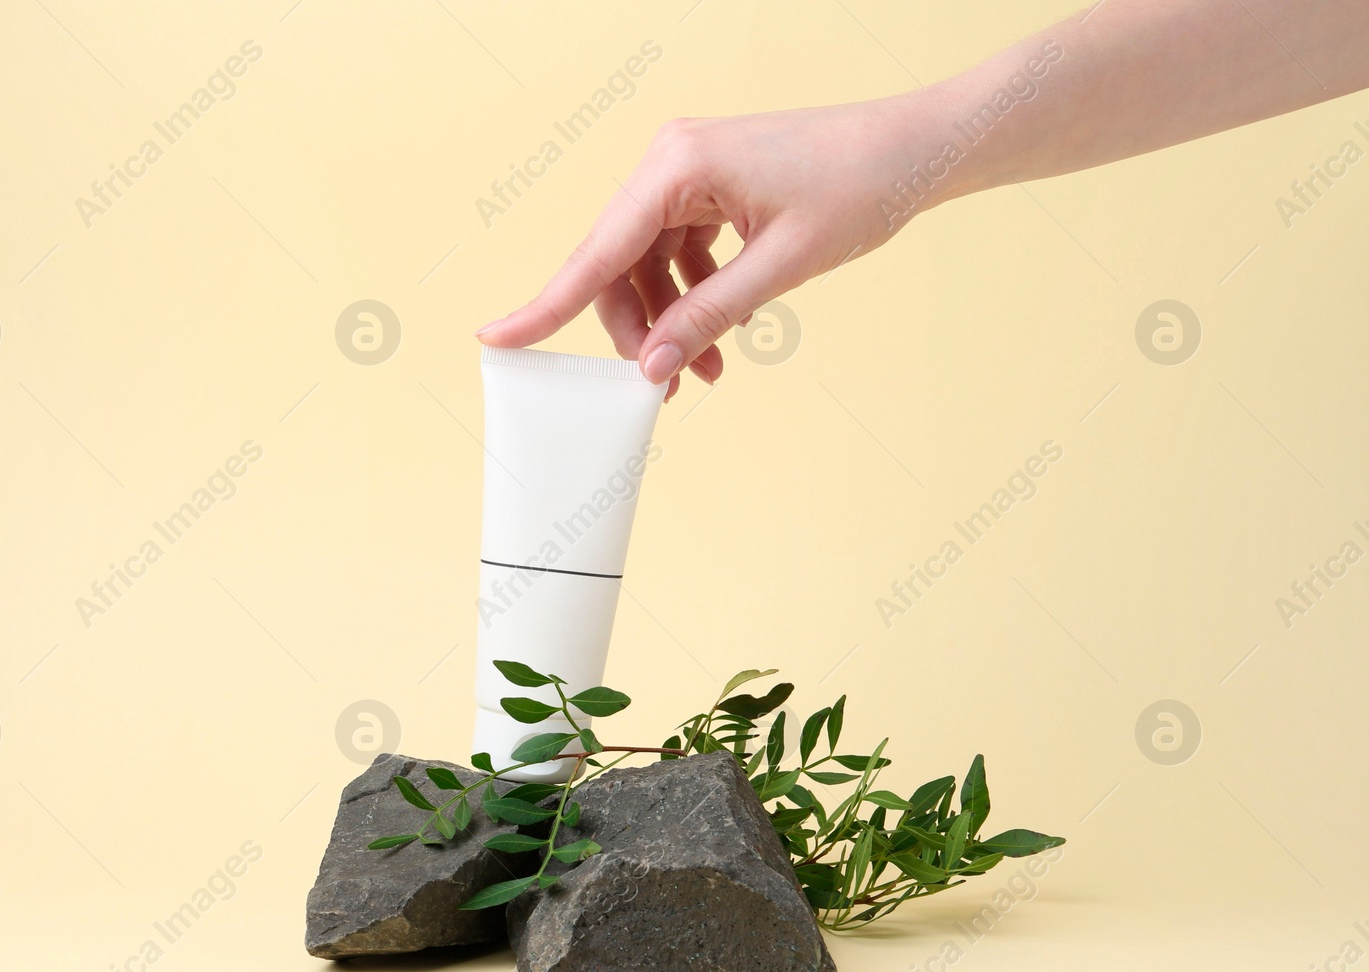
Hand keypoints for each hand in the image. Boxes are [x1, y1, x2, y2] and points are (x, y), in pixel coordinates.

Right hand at [475, 96, 946, 397]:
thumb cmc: (859, 187)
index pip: (596, 252)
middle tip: (664, 385)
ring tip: (711, 370)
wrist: (913, 148)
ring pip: (647, 265)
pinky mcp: (710, 186)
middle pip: (617, 264)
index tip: (496, 338)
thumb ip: (708, 318)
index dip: (546, 305)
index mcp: (676, 168)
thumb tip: (652, 367)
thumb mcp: (780, 267)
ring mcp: (688, 173)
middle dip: (636, 329)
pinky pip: (678, 251)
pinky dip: (694, 295)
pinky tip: (727, 329)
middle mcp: (669, 162)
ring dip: (670, 320)